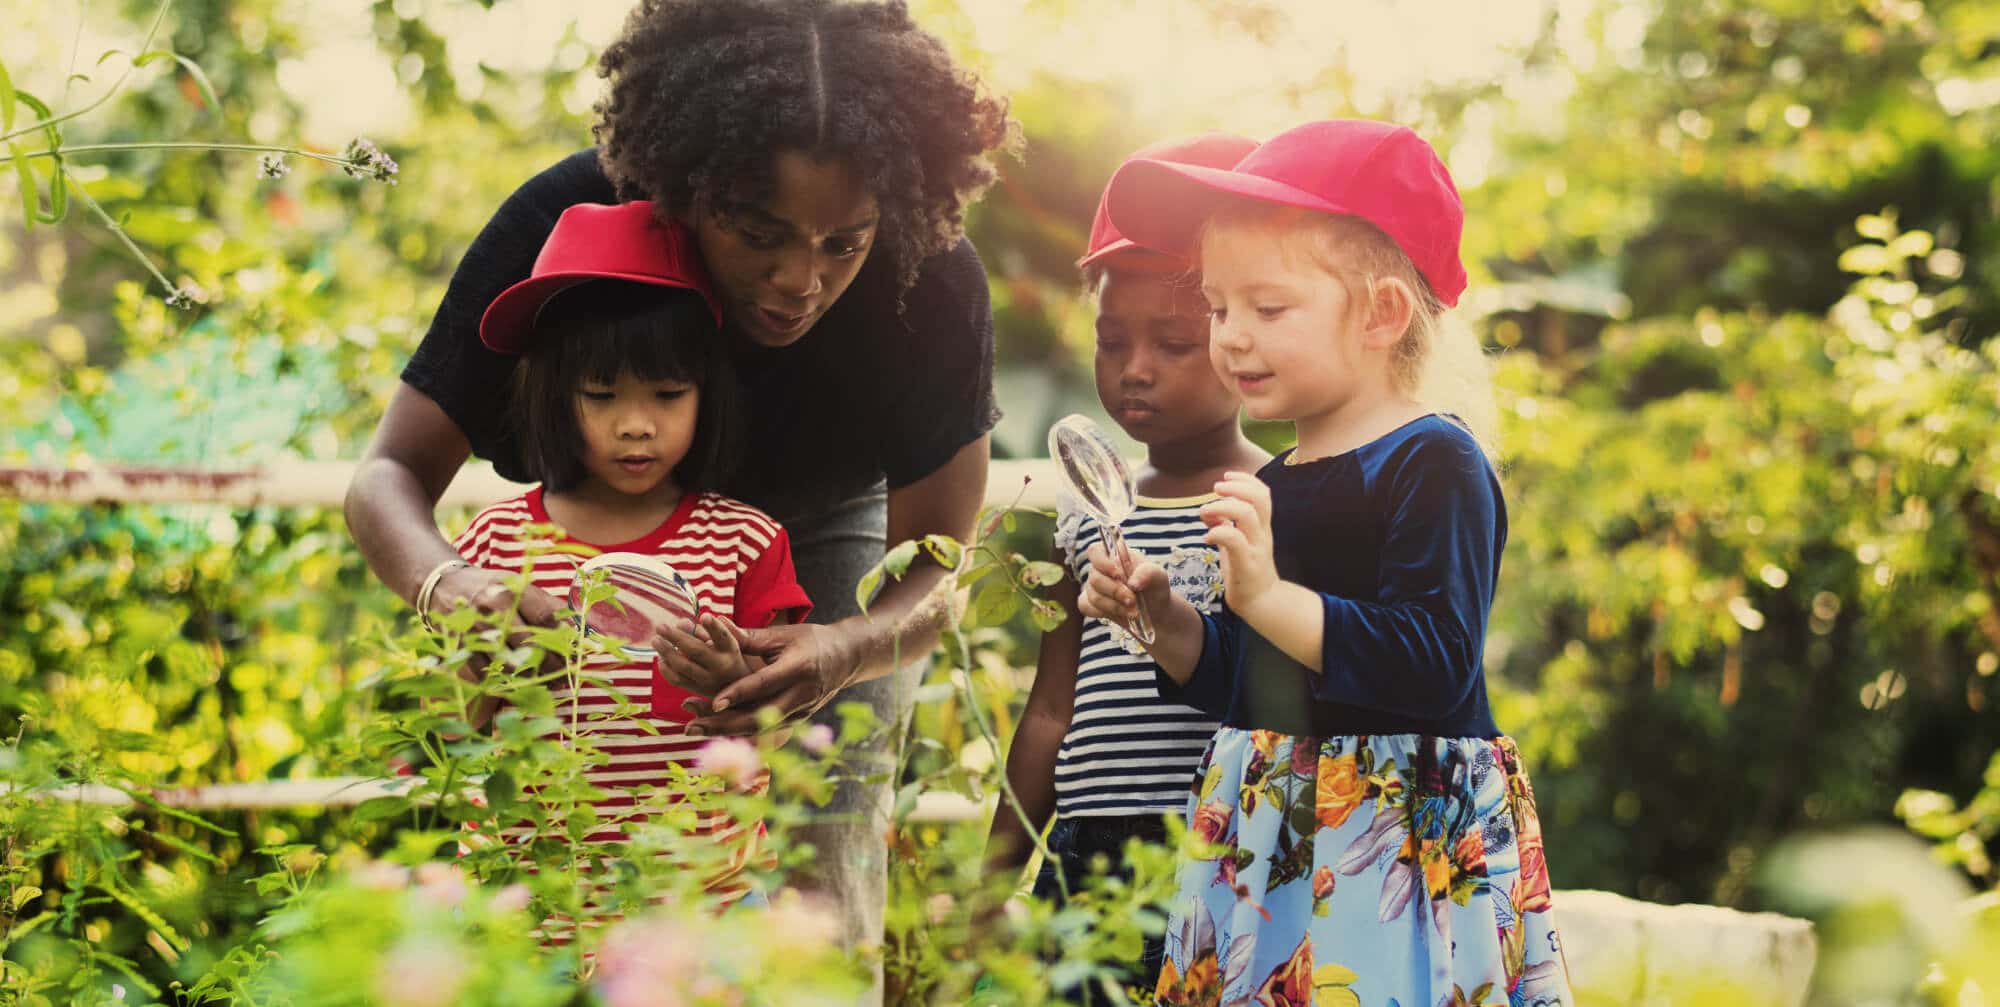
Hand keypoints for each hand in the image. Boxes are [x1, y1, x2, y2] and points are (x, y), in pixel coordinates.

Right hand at [426, 564, 564, 677]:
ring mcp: (475, 627)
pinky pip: (487, 673)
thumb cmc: (492, 589)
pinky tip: (518, 683)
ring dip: (530, 677)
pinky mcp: (460, 646)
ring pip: (509, 663)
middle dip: (552, 664)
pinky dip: (505, 682)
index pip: (547, 617)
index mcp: (513, 588)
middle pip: (531, 643)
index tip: (576, 654)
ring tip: (544, 681)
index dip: (565, 639)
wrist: (444, 585)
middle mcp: (494, 606)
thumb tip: (577, 634)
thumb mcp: (520, 586)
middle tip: (563, 675)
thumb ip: (546, 607)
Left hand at [653, 614, 757, 701]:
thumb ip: (707, 631)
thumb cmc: (731, 658)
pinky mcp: (699, 690)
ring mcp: (709, 681)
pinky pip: (677, 681)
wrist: (741, 690)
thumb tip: (682, 623)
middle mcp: (721, 667)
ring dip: (667, 652)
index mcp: (731, 651)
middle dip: (676, 637)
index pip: (724, 637)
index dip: (714, 627)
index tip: (704, 616)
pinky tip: (661, 659)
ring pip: (683, 667)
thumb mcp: (727, 643)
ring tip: (656, 640)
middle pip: (696, 651)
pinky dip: (666, 669)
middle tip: (660, 626)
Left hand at [681, 622, 860, 736]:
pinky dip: (740, 732)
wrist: (847, 658)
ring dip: (726, 731)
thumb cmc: (812, 641)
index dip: (738, 694)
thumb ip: (749, 638)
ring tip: (695, 730)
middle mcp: (802, 694)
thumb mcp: (783, 635)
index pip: (763, 684)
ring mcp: (802, 711)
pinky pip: (766, 730)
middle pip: (759, 716)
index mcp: (799, 668)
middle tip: (692, 726)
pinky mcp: (798, 720)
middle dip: (724, 724)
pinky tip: (715, 733)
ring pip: (760, 728)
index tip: (712, 702)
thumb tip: (714, 626)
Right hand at [1076, 540, 1171, 634]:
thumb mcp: (1159, 576)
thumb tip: (1132, 583)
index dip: (1102, 562)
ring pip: (1093, 596)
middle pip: (1095, 578)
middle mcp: (1101, 569)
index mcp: (1115, 555)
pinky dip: (1105, 613)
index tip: (1118, 574)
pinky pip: (1087, 607)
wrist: (1155, 611)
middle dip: (1115, 592)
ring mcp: (1094, 587)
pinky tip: (1121, 614)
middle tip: (1133, 600)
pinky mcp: (1091, 603)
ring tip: (1133, 611)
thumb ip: (1148, 573)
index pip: (1095, 551)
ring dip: (1114, 606)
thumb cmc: (1155, 587)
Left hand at [1200, 471, 1278, 611]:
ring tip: (1205, 512)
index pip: (1263, 493)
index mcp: (1262, 526)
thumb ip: (1227, 524)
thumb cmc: (1247, 570)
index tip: (1226, 477)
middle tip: (1215, 489)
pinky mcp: (1247, 565)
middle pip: (1259, 498)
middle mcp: (1262, 534)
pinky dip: (1218, 532)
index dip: (1245, 479)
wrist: (1261, 603)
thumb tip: (1209, 510)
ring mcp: (1256, 549)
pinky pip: (1235, 541)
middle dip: (1235, 487)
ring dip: (1222, 507)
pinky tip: (1207, 537)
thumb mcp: (1238, 543)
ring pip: (1247, 515)